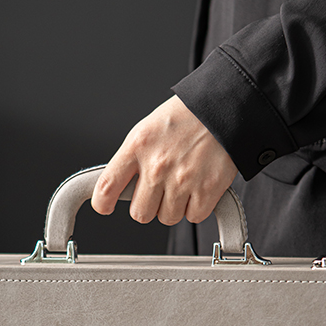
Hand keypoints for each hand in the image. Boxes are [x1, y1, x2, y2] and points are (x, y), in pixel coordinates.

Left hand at [91, 95, 237, 225]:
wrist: (223, 108)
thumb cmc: (185, 118)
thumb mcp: (147, 130)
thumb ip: (132, 159)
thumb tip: (120, 188)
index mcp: (138, 147)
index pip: (107, 187)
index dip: (102, 204)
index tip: (105, 207)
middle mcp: (158, 165)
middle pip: (140, 213)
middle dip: (149, 206)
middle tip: (159, 189)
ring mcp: (182, 180)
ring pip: (167, 218)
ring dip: (174, 207)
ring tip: (182, 184)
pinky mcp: (207, 189)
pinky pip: (193, 217)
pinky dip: (196, 206)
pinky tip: (198, 187)